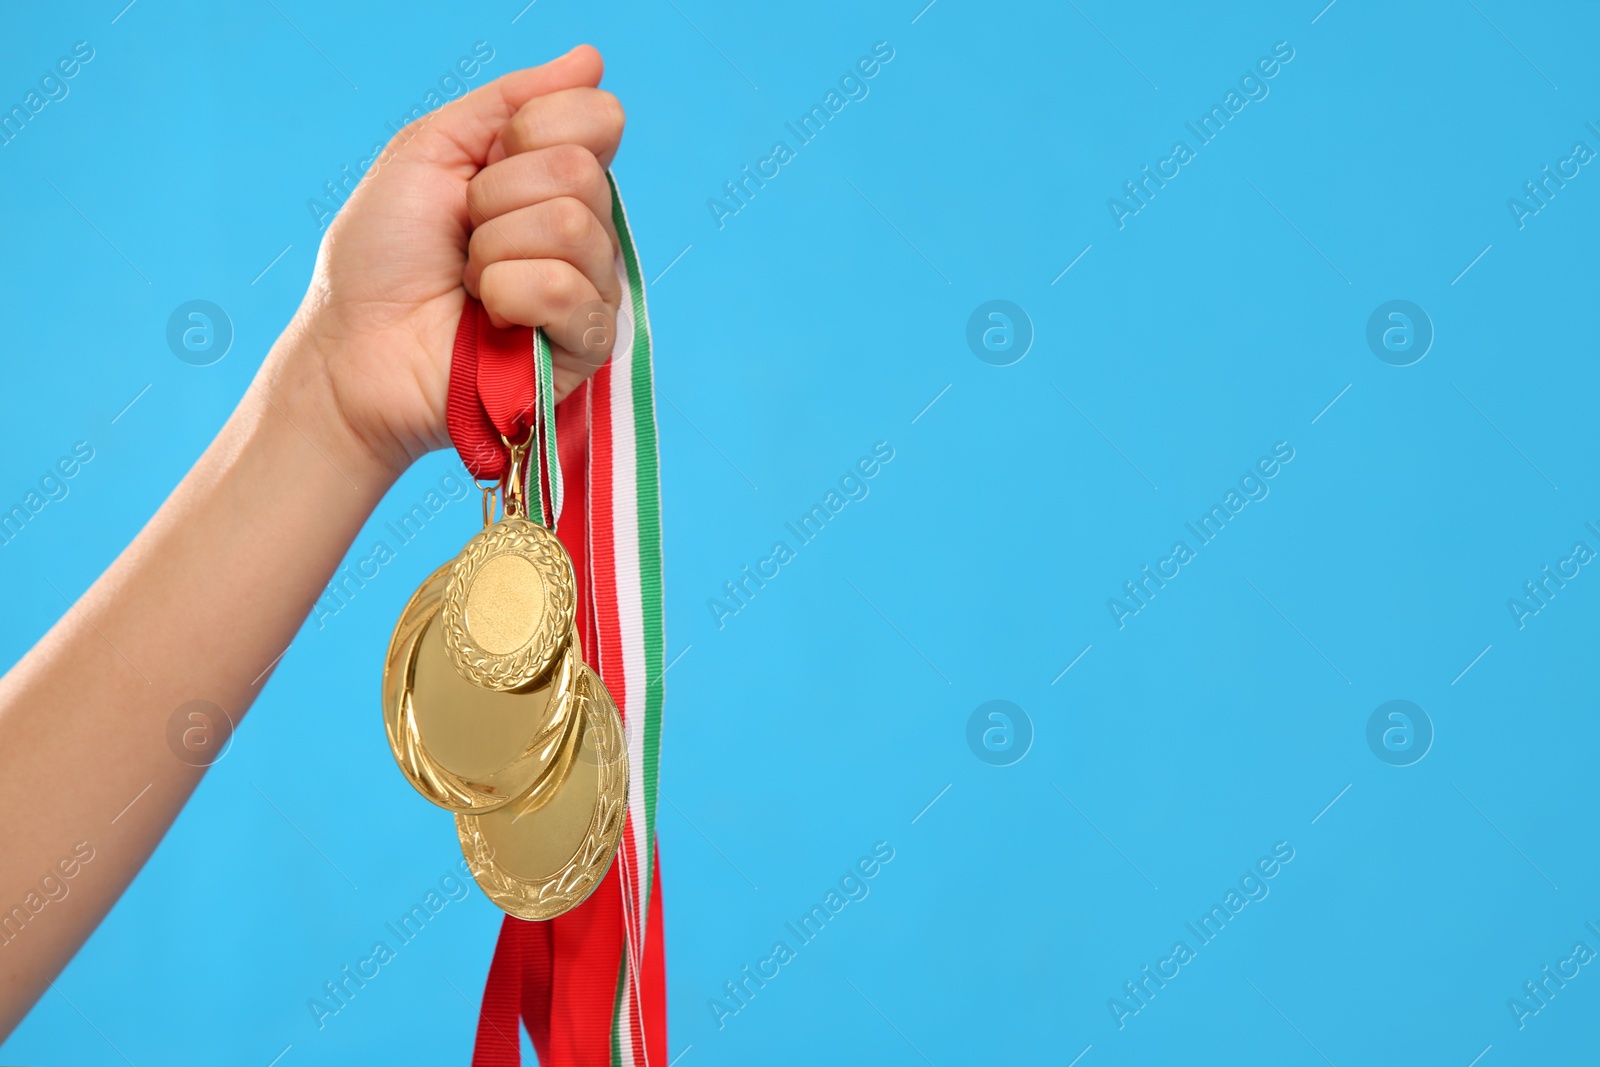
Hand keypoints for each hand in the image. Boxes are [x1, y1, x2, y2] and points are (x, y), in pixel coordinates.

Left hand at [273, 45, 625, 479]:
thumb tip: (591, 58)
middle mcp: (583, 229)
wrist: (353, 349)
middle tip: (462, 237)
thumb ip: (509, 101)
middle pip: (580, 172)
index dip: (529, 132)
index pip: (598, 118)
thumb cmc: (381, 261)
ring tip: (467, 283)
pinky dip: (507, 295)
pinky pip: (565, 290)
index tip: (478, 170)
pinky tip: (487, 318)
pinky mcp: (585, 347)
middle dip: (496, 199)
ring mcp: (589, 289)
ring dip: (493, 251)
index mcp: (552, 179)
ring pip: (572, 227)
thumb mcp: (430, 153)